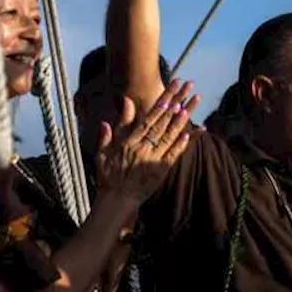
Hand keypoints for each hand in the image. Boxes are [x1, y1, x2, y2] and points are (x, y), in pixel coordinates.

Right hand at [95, 80, 200, 205]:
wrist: (115, 200)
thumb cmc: (108, 176)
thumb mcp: (102, 152)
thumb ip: (109, 133)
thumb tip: (110, 116)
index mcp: (129, 142)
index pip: (148, 119)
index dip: (160, 106)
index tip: (170, 93)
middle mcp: (142, 148)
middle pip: (161, 123)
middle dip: (175, 105)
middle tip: (186, 91)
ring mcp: (152, 159)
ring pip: (168, 137)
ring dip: (179, 122)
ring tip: (189, 108)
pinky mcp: (160, 171)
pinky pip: (172, 155)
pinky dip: (181, 145)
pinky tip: (189, 134)